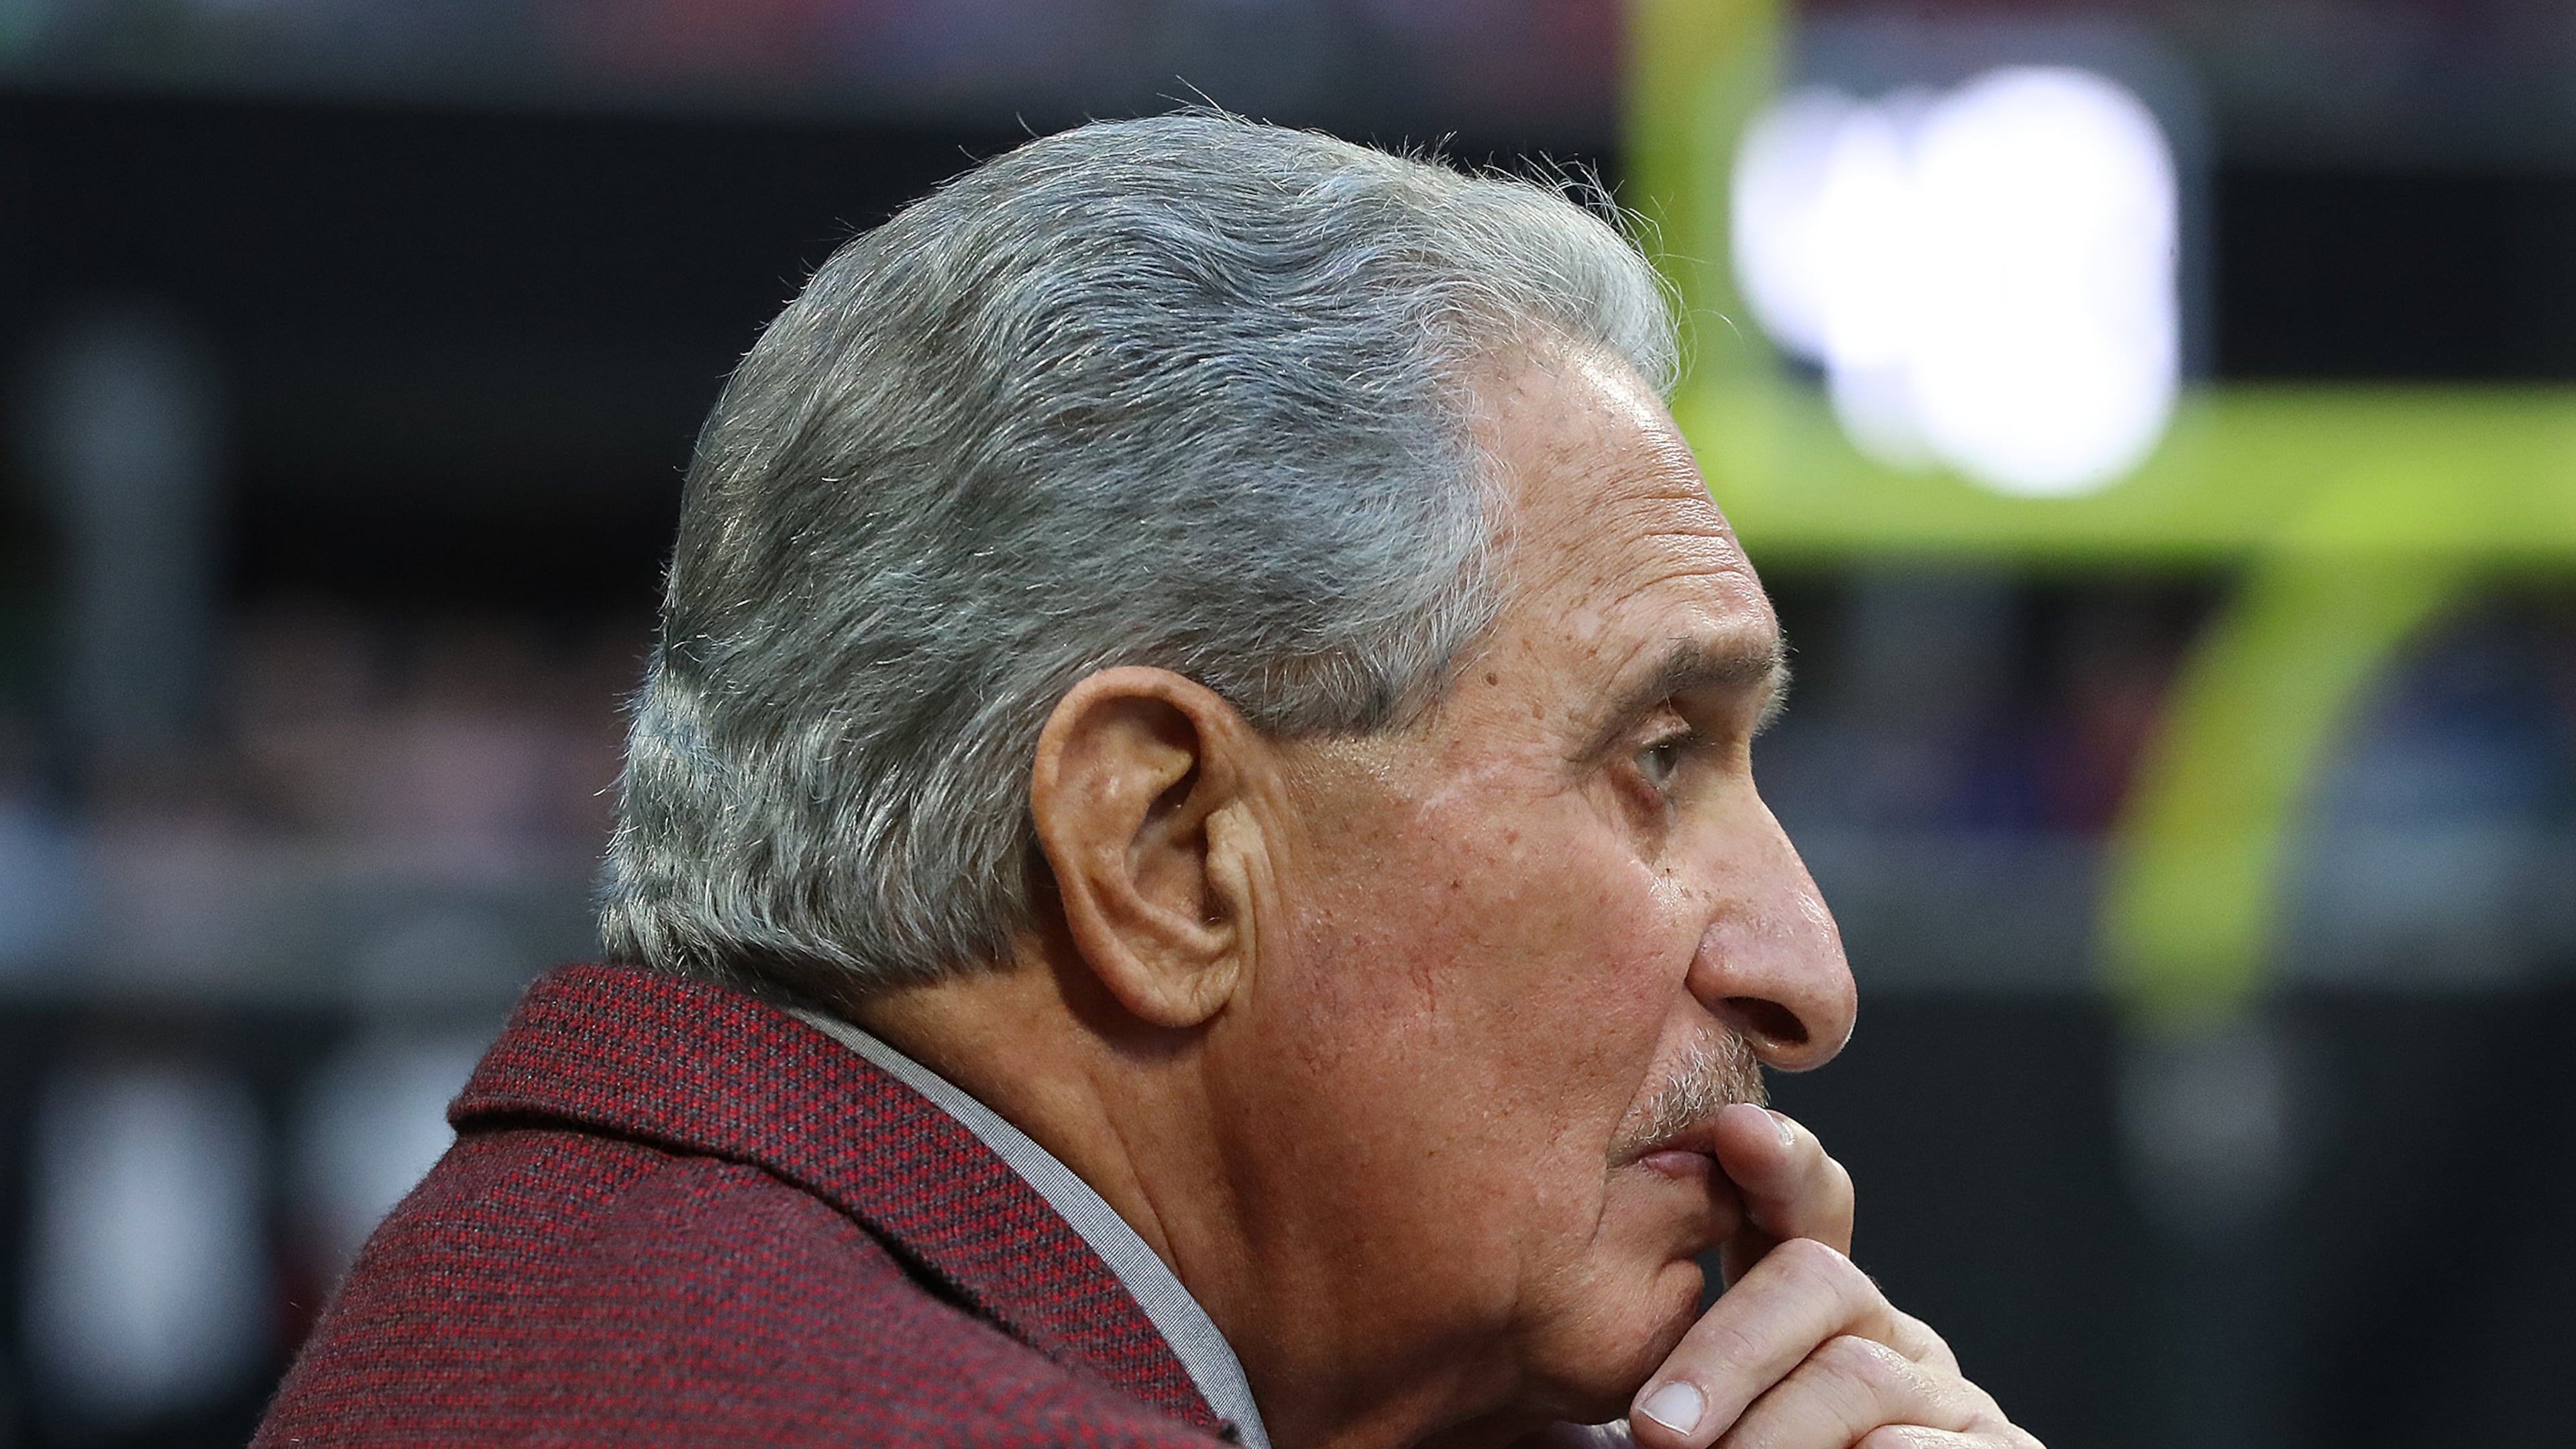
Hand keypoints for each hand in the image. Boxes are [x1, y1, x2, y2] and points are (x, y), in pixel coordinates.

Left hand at [1619, 1103, 2040, 1448]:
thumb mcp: (1671, 1442)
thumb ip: (1635, 1395)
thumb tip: (1516, 1389)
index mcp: (1807, 1315)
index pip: (1800, 1211)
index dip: (1778, 1163)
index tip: (1735, 1132)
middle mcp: (1884, 1338)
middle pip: (1819, 1284)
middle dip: (1727, 1348)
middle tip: (1654, 1434)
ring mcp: (1946, 1402)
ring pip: (1864, 1375)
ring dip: (1776, 1432)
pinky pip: (1953, 1448)